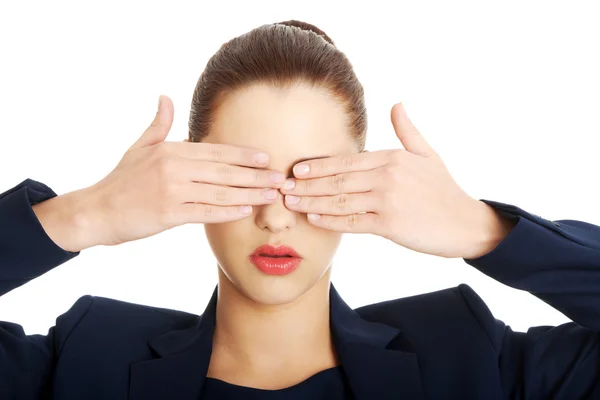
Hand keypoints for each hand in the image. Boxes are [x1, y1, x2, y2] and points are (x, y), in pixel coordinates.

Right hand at [33, 95, 284, 251]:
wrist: (96, 210)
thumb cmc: (121, 181)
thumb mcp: (139, 147)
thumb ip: (158, 124)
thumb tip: (165, 97)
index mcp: (171, 150)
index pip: (215, 151)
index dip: (242, 154)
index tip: (265, 157)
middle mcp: (174, 168)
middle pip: (223, 171)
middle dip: (255, 175)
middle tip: (279, 178)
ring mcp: (172, 191)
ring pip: (219, 192)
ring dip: (249, 194)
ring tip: (270, 195)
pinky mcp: (168, 214)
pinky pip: (205, 212)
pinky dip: (227, 212)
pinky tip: (245, 211)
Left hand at [280, 103, 512, 258]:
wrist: (466, 223)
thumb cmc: (444, 190)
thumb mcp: (427, 154)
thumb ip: (407, 130)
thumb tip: (397, 103)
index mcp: (392, 158)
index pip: (347, 161)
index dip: (320, 166)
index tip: (297, 169)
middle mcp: (387, 176)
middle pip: (338, 179)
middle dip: (307, 184)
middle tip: (282, 187)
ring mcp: (388, 200)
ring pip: (341, 200)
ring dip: (312, 201)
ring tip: (290, 203)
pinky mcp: (390, 224)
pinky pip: (353, 221)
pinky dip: (331, 220)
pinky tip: (314, 218)